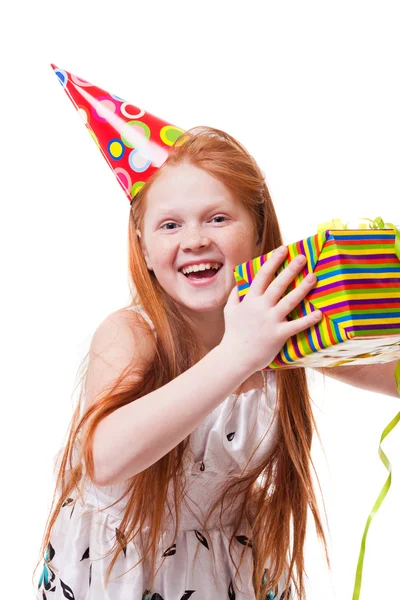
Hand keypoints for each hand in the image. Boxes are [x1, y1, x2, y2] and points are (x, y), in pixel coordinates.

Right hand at [221, 246, 321, 374]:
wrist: (234, 358)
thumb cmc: (233, 334)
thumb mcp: (230, 311)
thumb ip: (235, 296)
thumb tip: (239, 284)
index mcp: (250, 300)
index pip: (262, 275)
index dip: (273, 261)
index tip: (283, 250)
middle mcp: (261, 307)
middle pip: (278, 284)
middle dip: (291, 269)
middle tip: (303, 257)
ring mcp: (270, 320)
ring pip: (289, 301)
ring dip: (302, 288)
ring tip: (313, 277)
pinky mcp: (278, 334)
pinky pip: (296, 325)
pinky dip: (308, 319)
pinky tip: (319, 313)